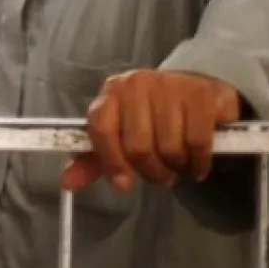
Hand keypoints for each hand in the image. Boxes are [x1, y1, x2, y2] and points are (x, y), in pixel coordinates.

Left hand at [61, 70, 239, 192]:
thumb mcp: (121, 136)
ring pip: (169, 148)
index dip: (112, 162)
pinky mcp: (201, 95)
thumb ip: (95, 159)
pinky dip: (199, 161)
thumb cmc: (153, 117)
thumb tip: (67, 182)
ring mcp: (170, 86)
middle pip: (137, 146)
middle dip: (151, 172)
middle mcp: (136, 84)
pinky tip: (198, 161)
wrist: (196, 91)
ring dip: (177, 167)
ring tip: (180, 163)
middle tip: (162, 174)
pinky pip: (197, 143)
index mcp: (111, 93)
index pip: (101, 129)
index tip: (125, 183)